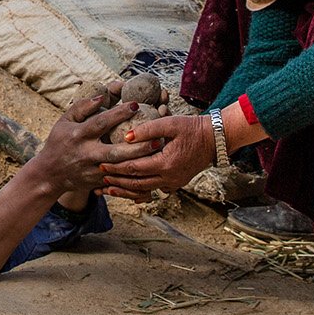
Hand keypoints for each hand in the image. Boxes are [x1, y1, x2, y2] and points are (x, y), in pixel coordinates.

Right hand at [25, 91, 151, 196]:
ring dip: (140, 162)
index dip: (118, 114)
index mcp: (78, 135)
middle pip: (115, 151)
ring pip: (120, 169)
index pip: (100, 123)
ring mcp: (92, 171)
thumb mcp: (64, 121)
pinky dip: (135, 177)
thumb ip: (82, 107)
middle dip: (137, 146)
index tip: (136, 104)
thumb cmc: (59, 141)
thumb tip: (102, 96)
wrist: (49, 174)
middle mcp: (86, 154)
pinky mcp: (97, 184)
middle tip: (157, 137)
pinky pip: (119, 182)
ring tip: (158, 152)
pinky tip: (150, 170)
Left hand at [99, 113, 213, 200]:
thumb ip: (147, 129)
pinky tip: (128, 191)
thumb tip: (126, 137)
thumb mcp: (170, 123)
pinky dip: (139, 191)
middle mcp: (169, 177)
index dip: (116, 167)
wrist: (214, 139)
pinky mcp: (175, 183)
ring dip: (125, 190)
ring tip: (108, 189)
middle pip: (136, 183)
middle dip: (116, 181)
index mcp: (166, 163)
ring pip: (144, 190)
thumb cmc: (192, 128)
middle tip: (99, 179)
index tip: (100, 164)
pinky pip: (153, 190)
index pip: (134, 168)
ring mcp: (173, 182)